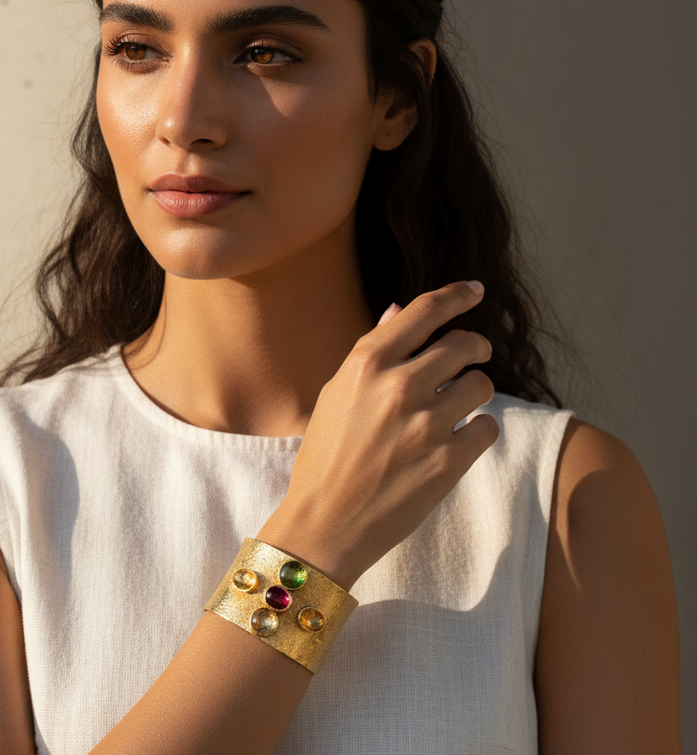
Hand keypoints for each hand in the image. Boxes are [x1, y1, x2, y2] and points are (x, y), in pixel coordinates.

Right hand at [258, 281, 498, 589]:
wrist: (325, 523)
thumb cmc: (324, 456)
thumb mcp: (336, 393)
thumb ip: (371, 350)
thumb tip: (400, 309)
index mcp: (367, 363)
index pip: (425, 311)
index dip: (458, 295)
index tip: (475, 291)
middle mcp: (399, 386)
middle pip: (463, 344)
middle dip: (475, 346)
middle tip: (475, 355)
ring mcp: (426, 424)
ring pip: (481, 384)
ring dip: (475, 390)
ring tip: (458, 405)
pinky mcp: (449, 462)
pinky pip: (487, 427)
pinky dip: (478, 429)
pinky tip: (458, 438)